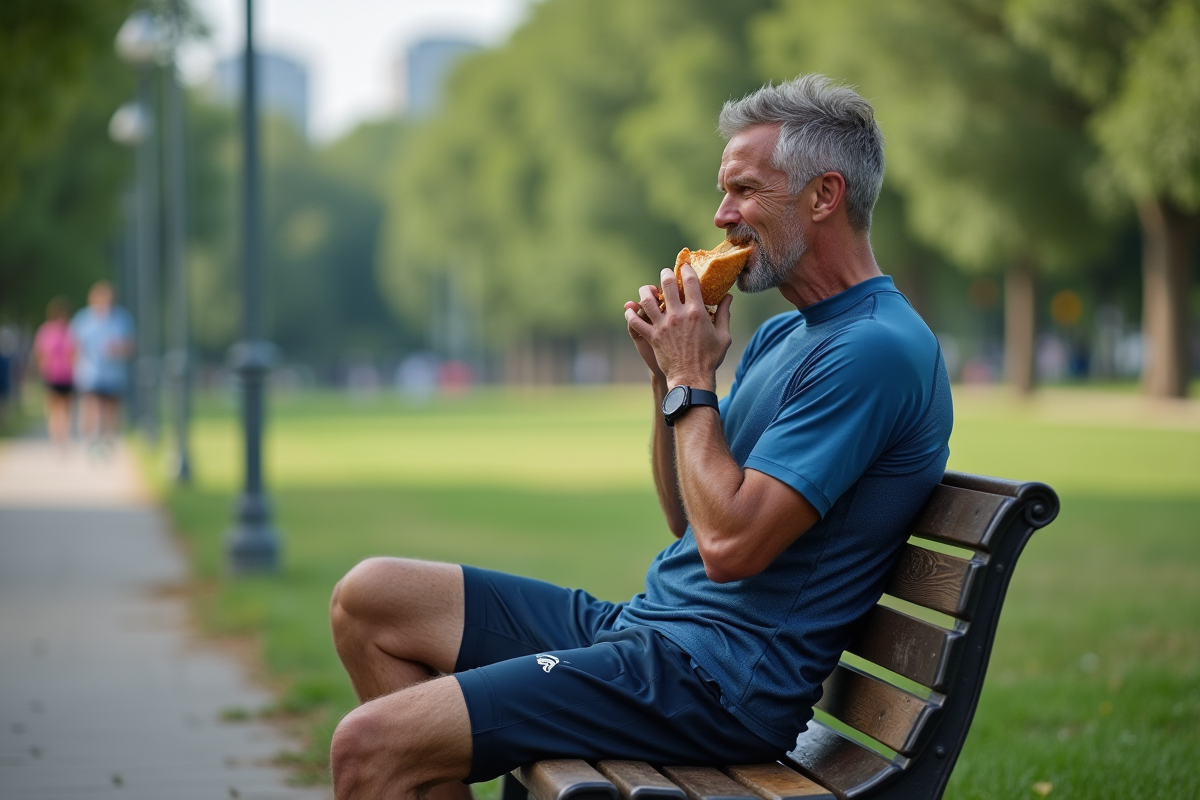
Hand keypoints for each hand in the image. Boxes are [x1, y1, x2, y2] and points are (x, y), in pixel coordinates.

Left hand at [624, 264, 732, 389]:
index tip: (685, 267)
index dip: (687, 270)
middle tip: (665, 274)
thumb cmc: (709, 359)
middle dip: (665, 275)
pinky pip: (637, 322)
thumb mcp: (723, 336)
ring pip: (647, 301)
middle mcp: (678, 316)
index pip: (690, 282)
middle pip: (667, 285)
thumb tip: (728, 297)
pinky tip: (631, 311)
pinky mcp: (652, 337)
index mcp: (697, 312)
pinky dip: (632, 315)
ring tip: (647, 290)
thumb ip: (724, 314)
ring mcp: (663, 326)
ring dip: (645, 292)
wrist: (691, 378)